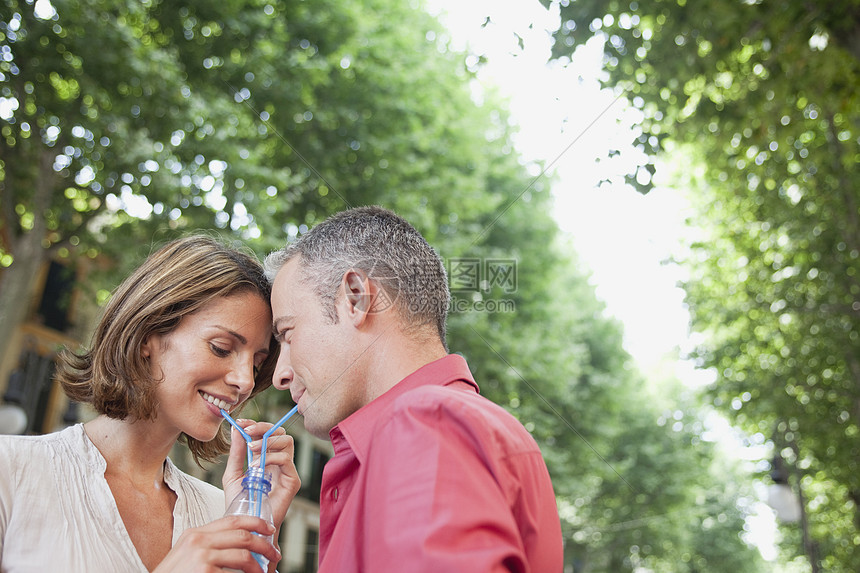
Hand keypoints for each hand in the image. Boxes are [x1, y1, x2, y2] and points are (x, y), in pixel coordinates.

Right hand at [153, 515, 279, 572]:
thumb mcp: (187, 554)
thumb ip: (209, 546)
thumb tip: (239, 547)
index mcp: (195, 534)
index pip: (232, 520)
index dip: (255, 522)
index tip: (269, 529)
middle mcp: (198, 541)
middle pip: (243, 535)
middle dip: (264, 544)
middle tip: (274, 553)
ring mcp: (201, 556)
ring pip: (243, 556)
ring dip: (258, 567)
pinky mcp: (205, 571)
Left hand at [223, 420, 300, 526]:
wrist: (245, 524)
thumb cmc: (240, 503)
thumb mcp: (233, 473)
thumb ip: (237, 452)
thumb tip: (237, 429)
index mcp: (267, 458)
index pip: (268, 433)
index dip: (256, 425)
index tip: (241, 423)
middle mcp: (279, 462)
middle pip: (281, 433)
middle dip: (263, 428)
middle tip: (248, 432)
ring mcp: (287, 471)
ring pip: (287, 442)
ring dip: (267, 442)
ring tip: (251, 452)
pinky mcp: (292, 481)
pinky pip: (286, 460)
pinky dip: (270, 457)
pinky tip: (256, 466)